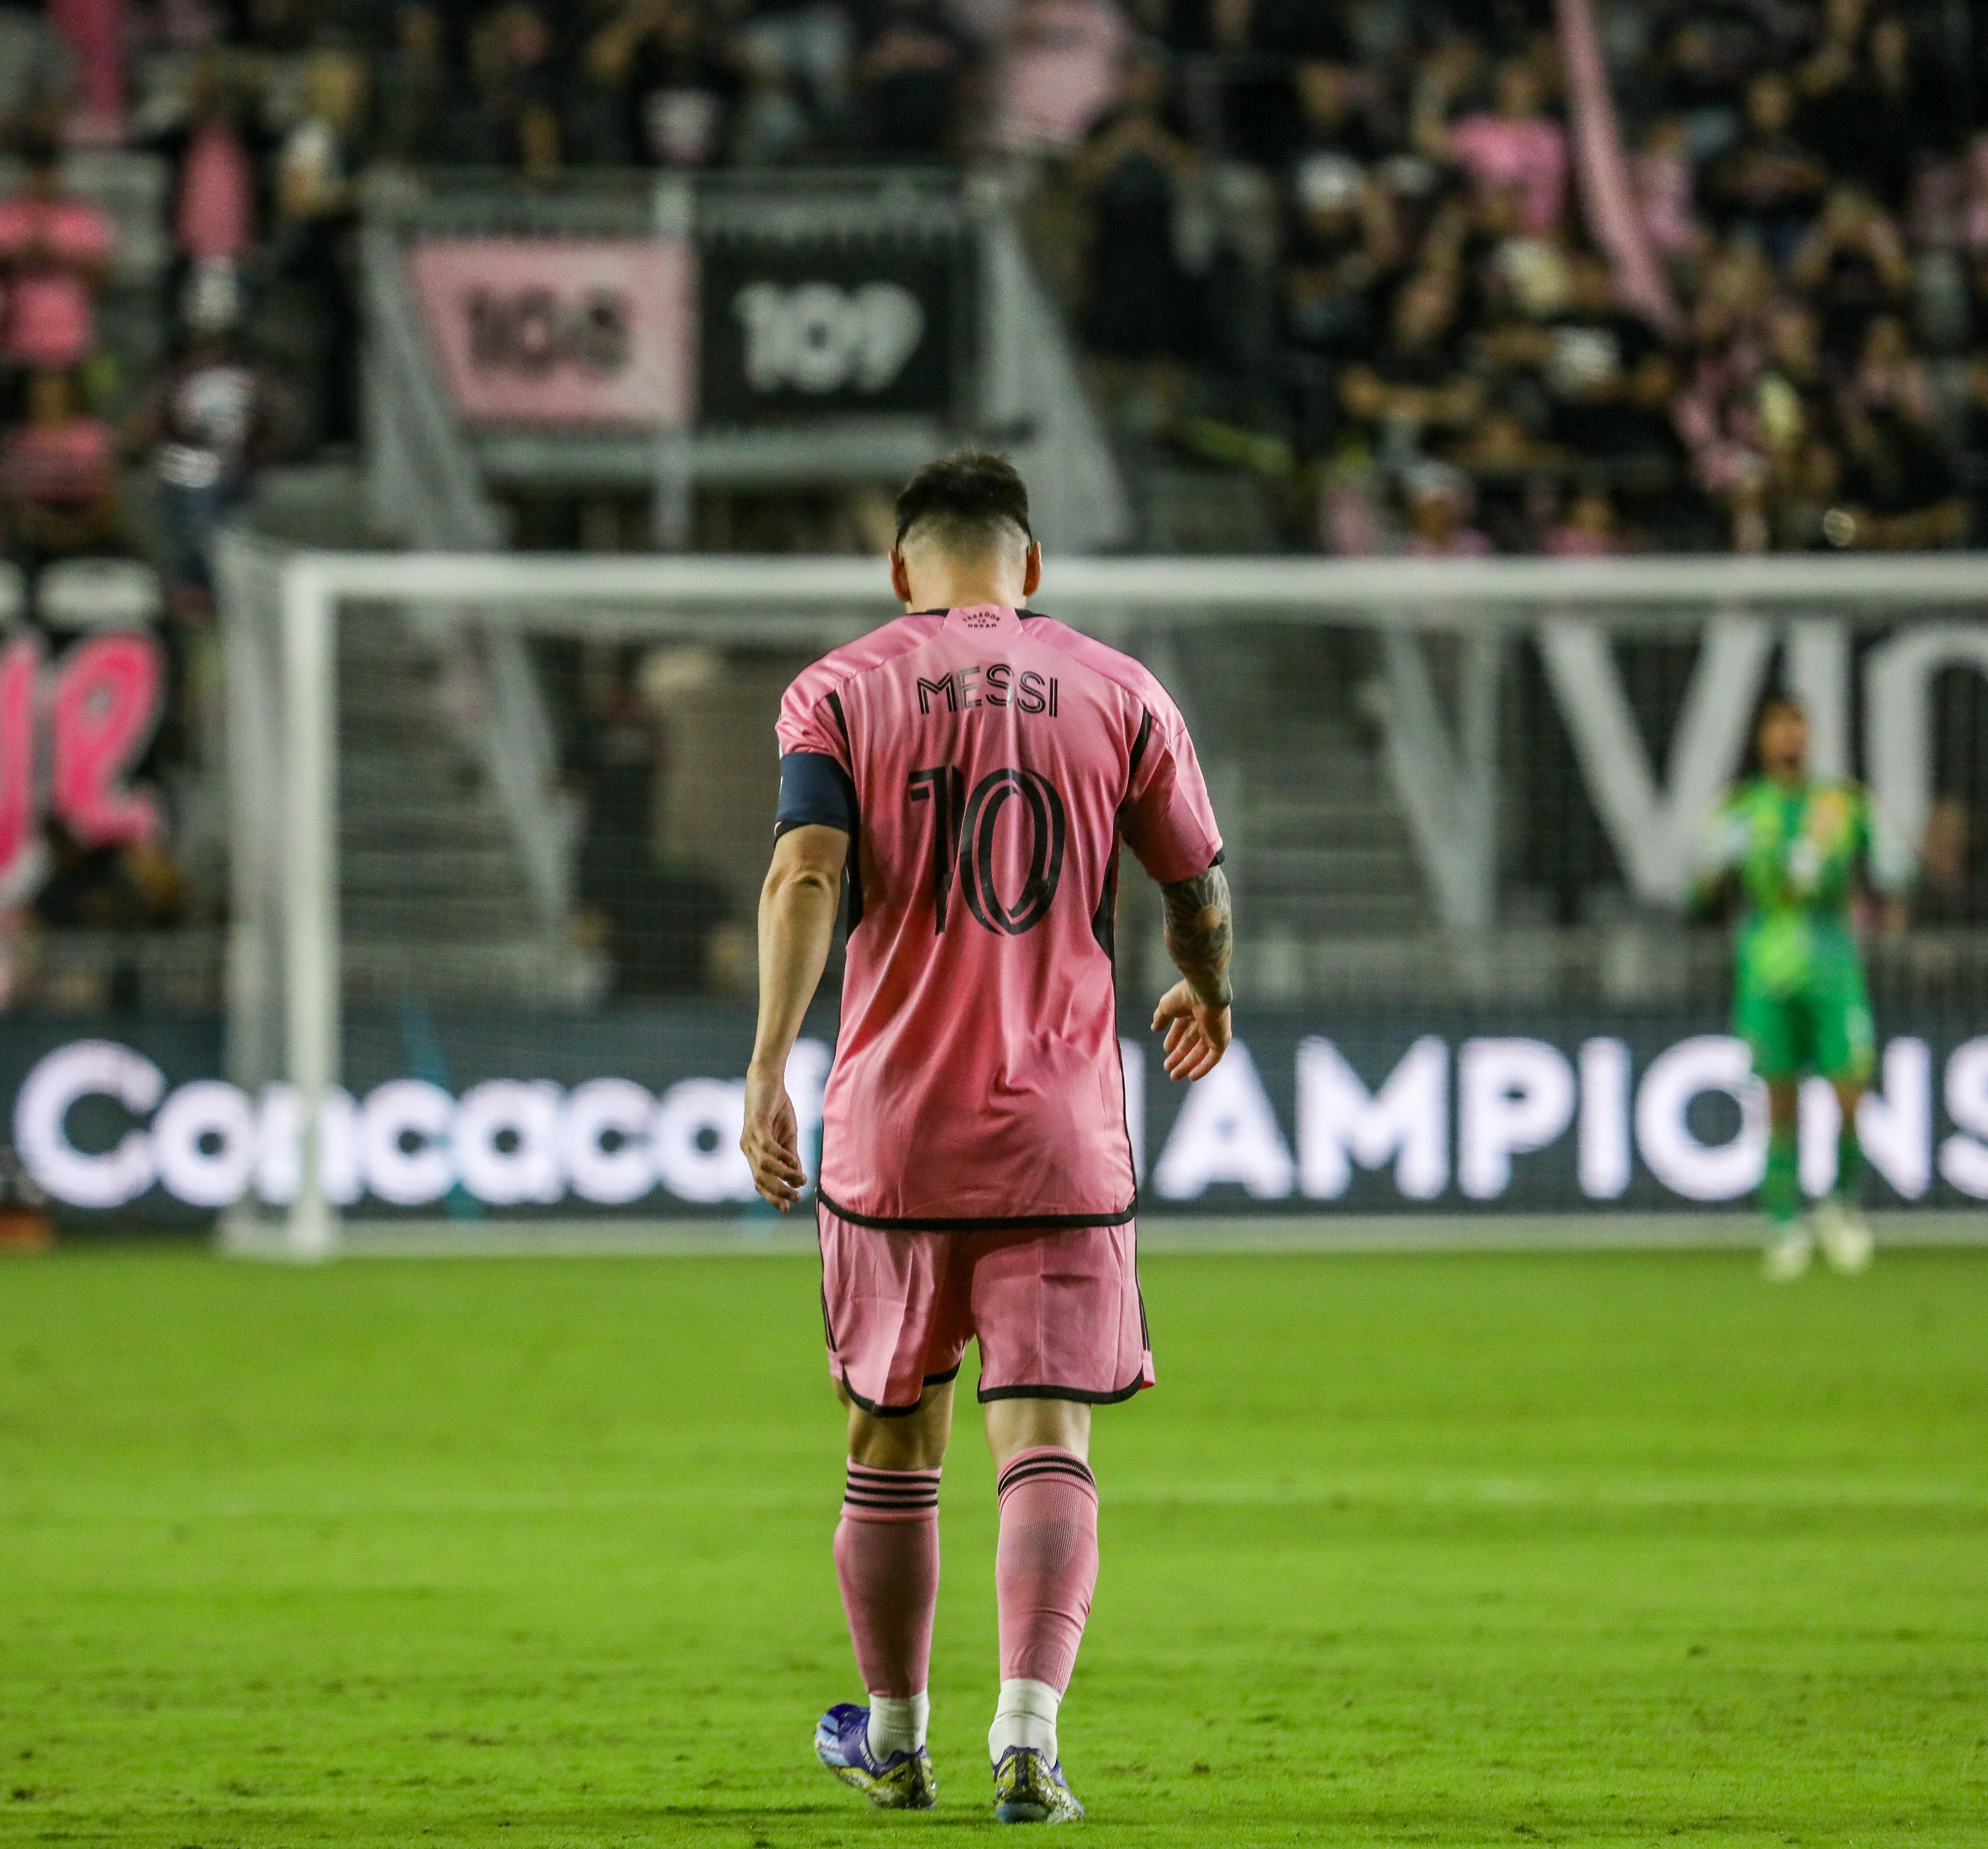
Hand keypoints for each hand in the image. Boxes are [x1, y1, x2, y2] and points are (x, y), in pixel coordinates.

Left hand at [741, 1064, 805, 1209]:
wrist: (768, 1079)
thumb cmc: (776, 1107)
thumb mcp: (788, 1136)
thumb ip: (791, 1157)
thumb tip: (797, 1179)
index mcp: (753, 1153)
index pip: (759, 1181)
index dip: (772, 1196)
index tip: (787, 1208)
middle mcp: (747, 1148)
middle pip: (760, 1178)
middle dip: (778, 1192)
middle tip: (796, 1198)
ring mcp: (750, 1137)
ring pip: (763, 1166)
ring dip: (782, 1176)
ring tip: (800, 1180)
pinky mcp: (756, 1123)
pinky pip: (767, 1147)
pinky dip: (780, 1157)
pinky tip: (793, 1161)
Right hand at [1152, 980, 1230, 1081]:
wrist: (1205, 992)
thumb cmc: (1185, 995)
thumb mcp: (1166, 1006)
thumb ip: (1161, 1018)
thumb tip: (1154, 1028)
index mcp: (1192, 1010)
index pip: (1183, 1028)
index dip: (1174, 1039)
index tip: (1166, 1050)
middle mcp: (1205, 1020)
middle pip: (1191, 1043)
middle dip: (1179, 1055)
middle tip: (1167, 1068)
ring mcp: (1214, 1031)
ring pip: (1200, 1053)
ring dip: (1187, 1064)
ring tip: (1174, 1076)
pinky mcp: (1222, 1040)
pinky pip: (1213, 1058)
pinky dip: (1203, 1068)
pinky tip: (1192, 1076)